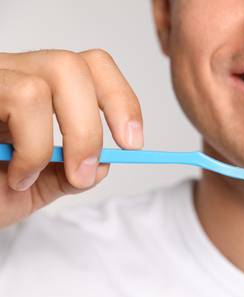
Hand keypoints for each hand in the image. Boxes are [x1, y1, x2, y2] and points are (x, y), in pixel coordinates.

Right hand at [0, 49, 142, 227]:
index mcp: (38, 90)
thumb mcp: (37, 187)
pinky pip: (17, 100)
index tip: (134, 142)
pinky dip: (28, 148)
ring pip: (43, 84)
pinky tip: (12, 172)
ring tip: (29, 175)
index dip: (120, 98)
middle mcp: (11, 75)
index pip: (91, 66)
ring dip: (51, 143)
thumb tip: (105, 162)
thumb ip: (72, 172)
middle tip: (85, 169)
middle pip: (75, 64)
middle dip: (92, 126)